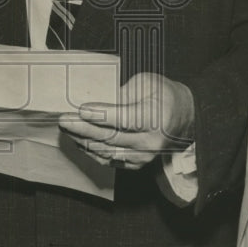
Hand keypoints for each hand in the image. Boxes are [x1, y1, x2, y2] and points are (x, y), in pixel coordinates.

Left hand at [58, 72, 194, 169]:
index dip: (100, 115)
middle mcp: (149, 141)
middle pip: (110, 137)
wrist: (183, 117)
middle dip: (83, 129)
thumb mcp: (146, 83)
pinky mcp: (138, 163)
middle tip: (64, 120)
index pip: (123, 119)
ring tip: (67, 130)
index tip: (80, 110)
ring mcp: (143, 156)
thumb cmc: (163, 95)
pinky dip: (93, 152)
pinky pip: (110, 161)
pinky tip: (80, 142)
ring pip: (107, 152)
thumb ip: (122, 93)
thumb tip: (96, 101)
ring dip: (83, 141)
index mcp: (153, 118)